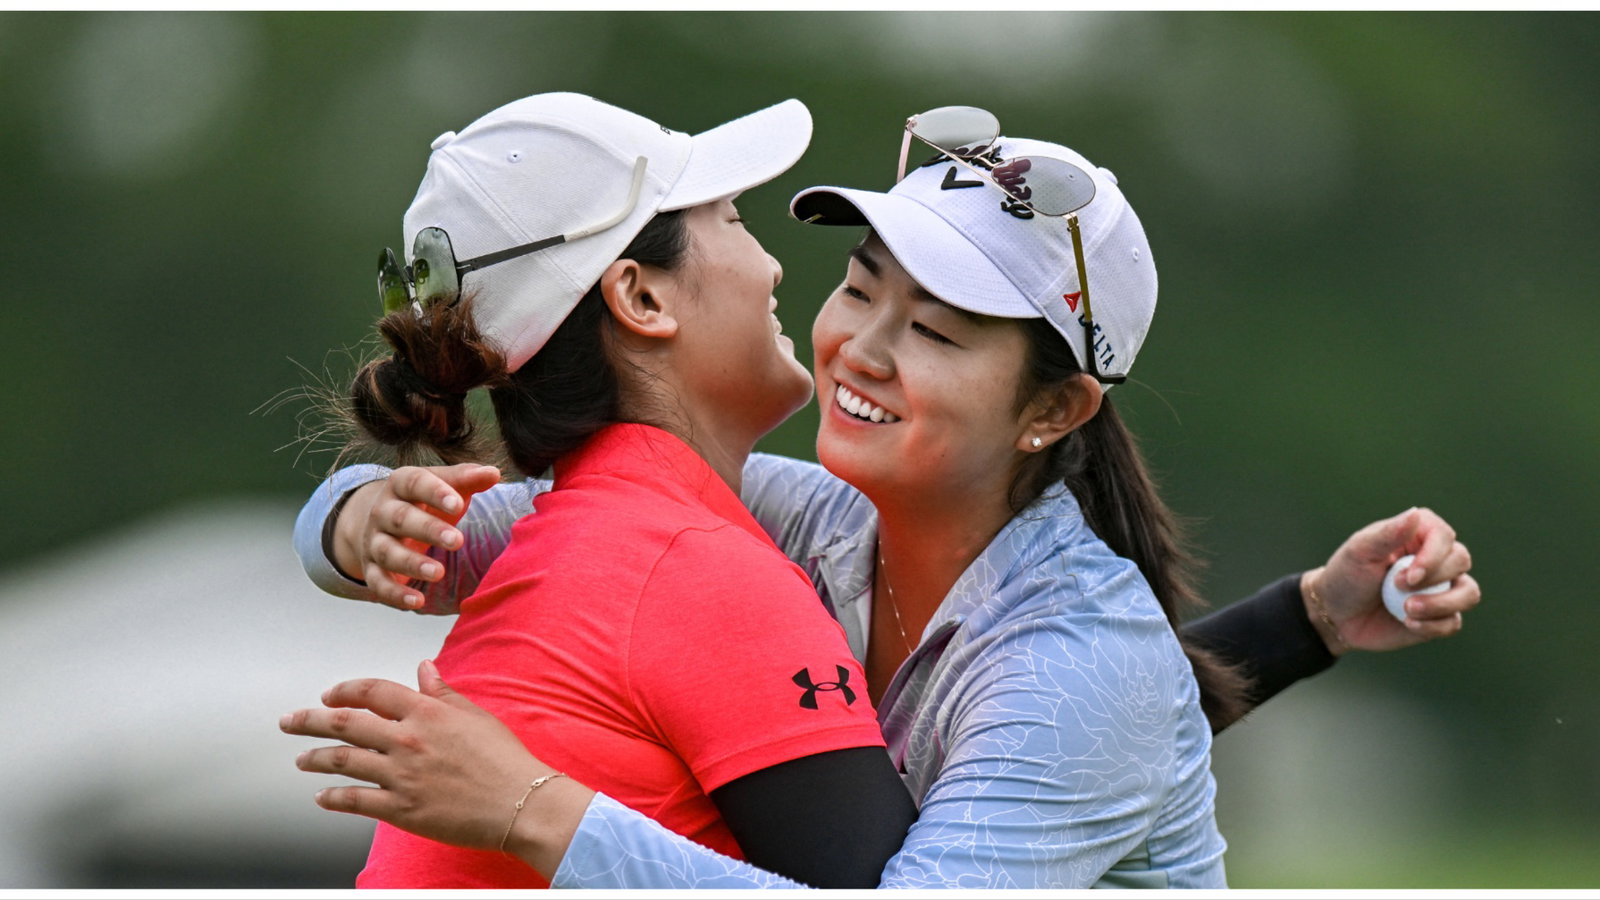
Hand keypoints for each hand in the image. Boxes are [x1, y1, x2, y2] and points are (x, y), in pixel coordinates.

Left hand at [280, 661, 590, 873]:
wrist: (520, 802)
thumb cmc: (505, 759)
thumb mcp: (475, 715)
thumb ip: (442, 692)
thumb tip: (423, 668)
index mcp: (426, 712)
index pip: (372, 691)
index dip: (344, 691)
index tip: (329, 696)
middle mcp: (407, 740)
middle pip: (344, 724)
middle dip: (309, 721)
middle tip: (290, 721)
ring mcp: (401, 775)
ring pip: (343, 761)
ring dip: (316, 758)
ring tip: (301, 758)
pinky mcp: (401, 809)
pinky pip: (356, 800)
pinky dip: (334, 798)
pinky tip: (322, 797)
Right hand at [331, 463, 500, 609]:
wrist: (381, 520)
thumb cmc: (425, 500)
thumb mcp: (444, 484)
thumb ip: (467, 478)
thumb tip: (494, 473)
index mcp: (400, 484)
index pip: (415, 483)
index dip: (435, 492)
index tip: (458, 503)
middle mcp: (383, 512)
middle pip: (401, 519)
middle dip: (428, 530)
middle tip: (457, 541)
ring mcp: (375, 541)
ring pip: (388, 552)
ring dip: (412, 564)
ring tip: (439, 572)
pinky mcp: (373, 568)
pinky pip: (379, 583)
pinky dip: (395, 594)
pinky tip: (417, 602)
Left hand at [1306, 506, 1479, 654]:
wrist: (1336, 614)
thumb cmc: (1347, 575)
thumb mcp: (1360, 551)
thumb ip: (1389, 533)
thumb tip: (1415, 514)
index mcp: (1418, 535)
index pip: (1445, 536)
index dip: (1434, 556)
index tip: (1409, 576)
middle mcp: (1436, 559)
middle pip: (1461, 560)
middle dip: (1434, 577)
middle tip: (1397, 586)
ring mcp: (1441, 589)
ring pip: (1469, 593)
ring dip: (1443, 604)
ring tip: (1409, 611)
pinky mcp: (1439, 617)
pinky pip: (1454, 622)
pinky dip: (1433, 626)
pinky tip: (1408, 624)